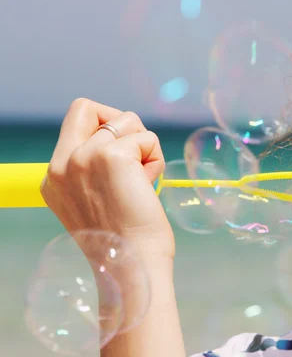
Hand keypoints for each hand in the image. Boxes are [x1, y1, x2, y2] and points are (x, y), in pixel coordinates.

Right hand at [41, 98, 174, 259]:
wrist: (132, 265)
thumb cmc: (124, 240)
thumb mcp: (93, 201)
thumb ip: (94, 171)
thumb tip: (123, 144)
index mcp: (54, 176)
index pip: (75, 120)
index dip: (104, 128)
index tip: (123, 157)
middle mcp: (62, 163)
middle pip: (90, 107)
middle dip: (122, 124)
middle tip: (136, 157)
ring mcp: (84, 157)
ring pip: (127, 121)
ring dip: (145, 148)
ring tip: (143, 182)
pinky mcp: (112, 156)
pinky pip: (147, 138)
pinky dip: (156, 159)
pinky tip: (149, 186)